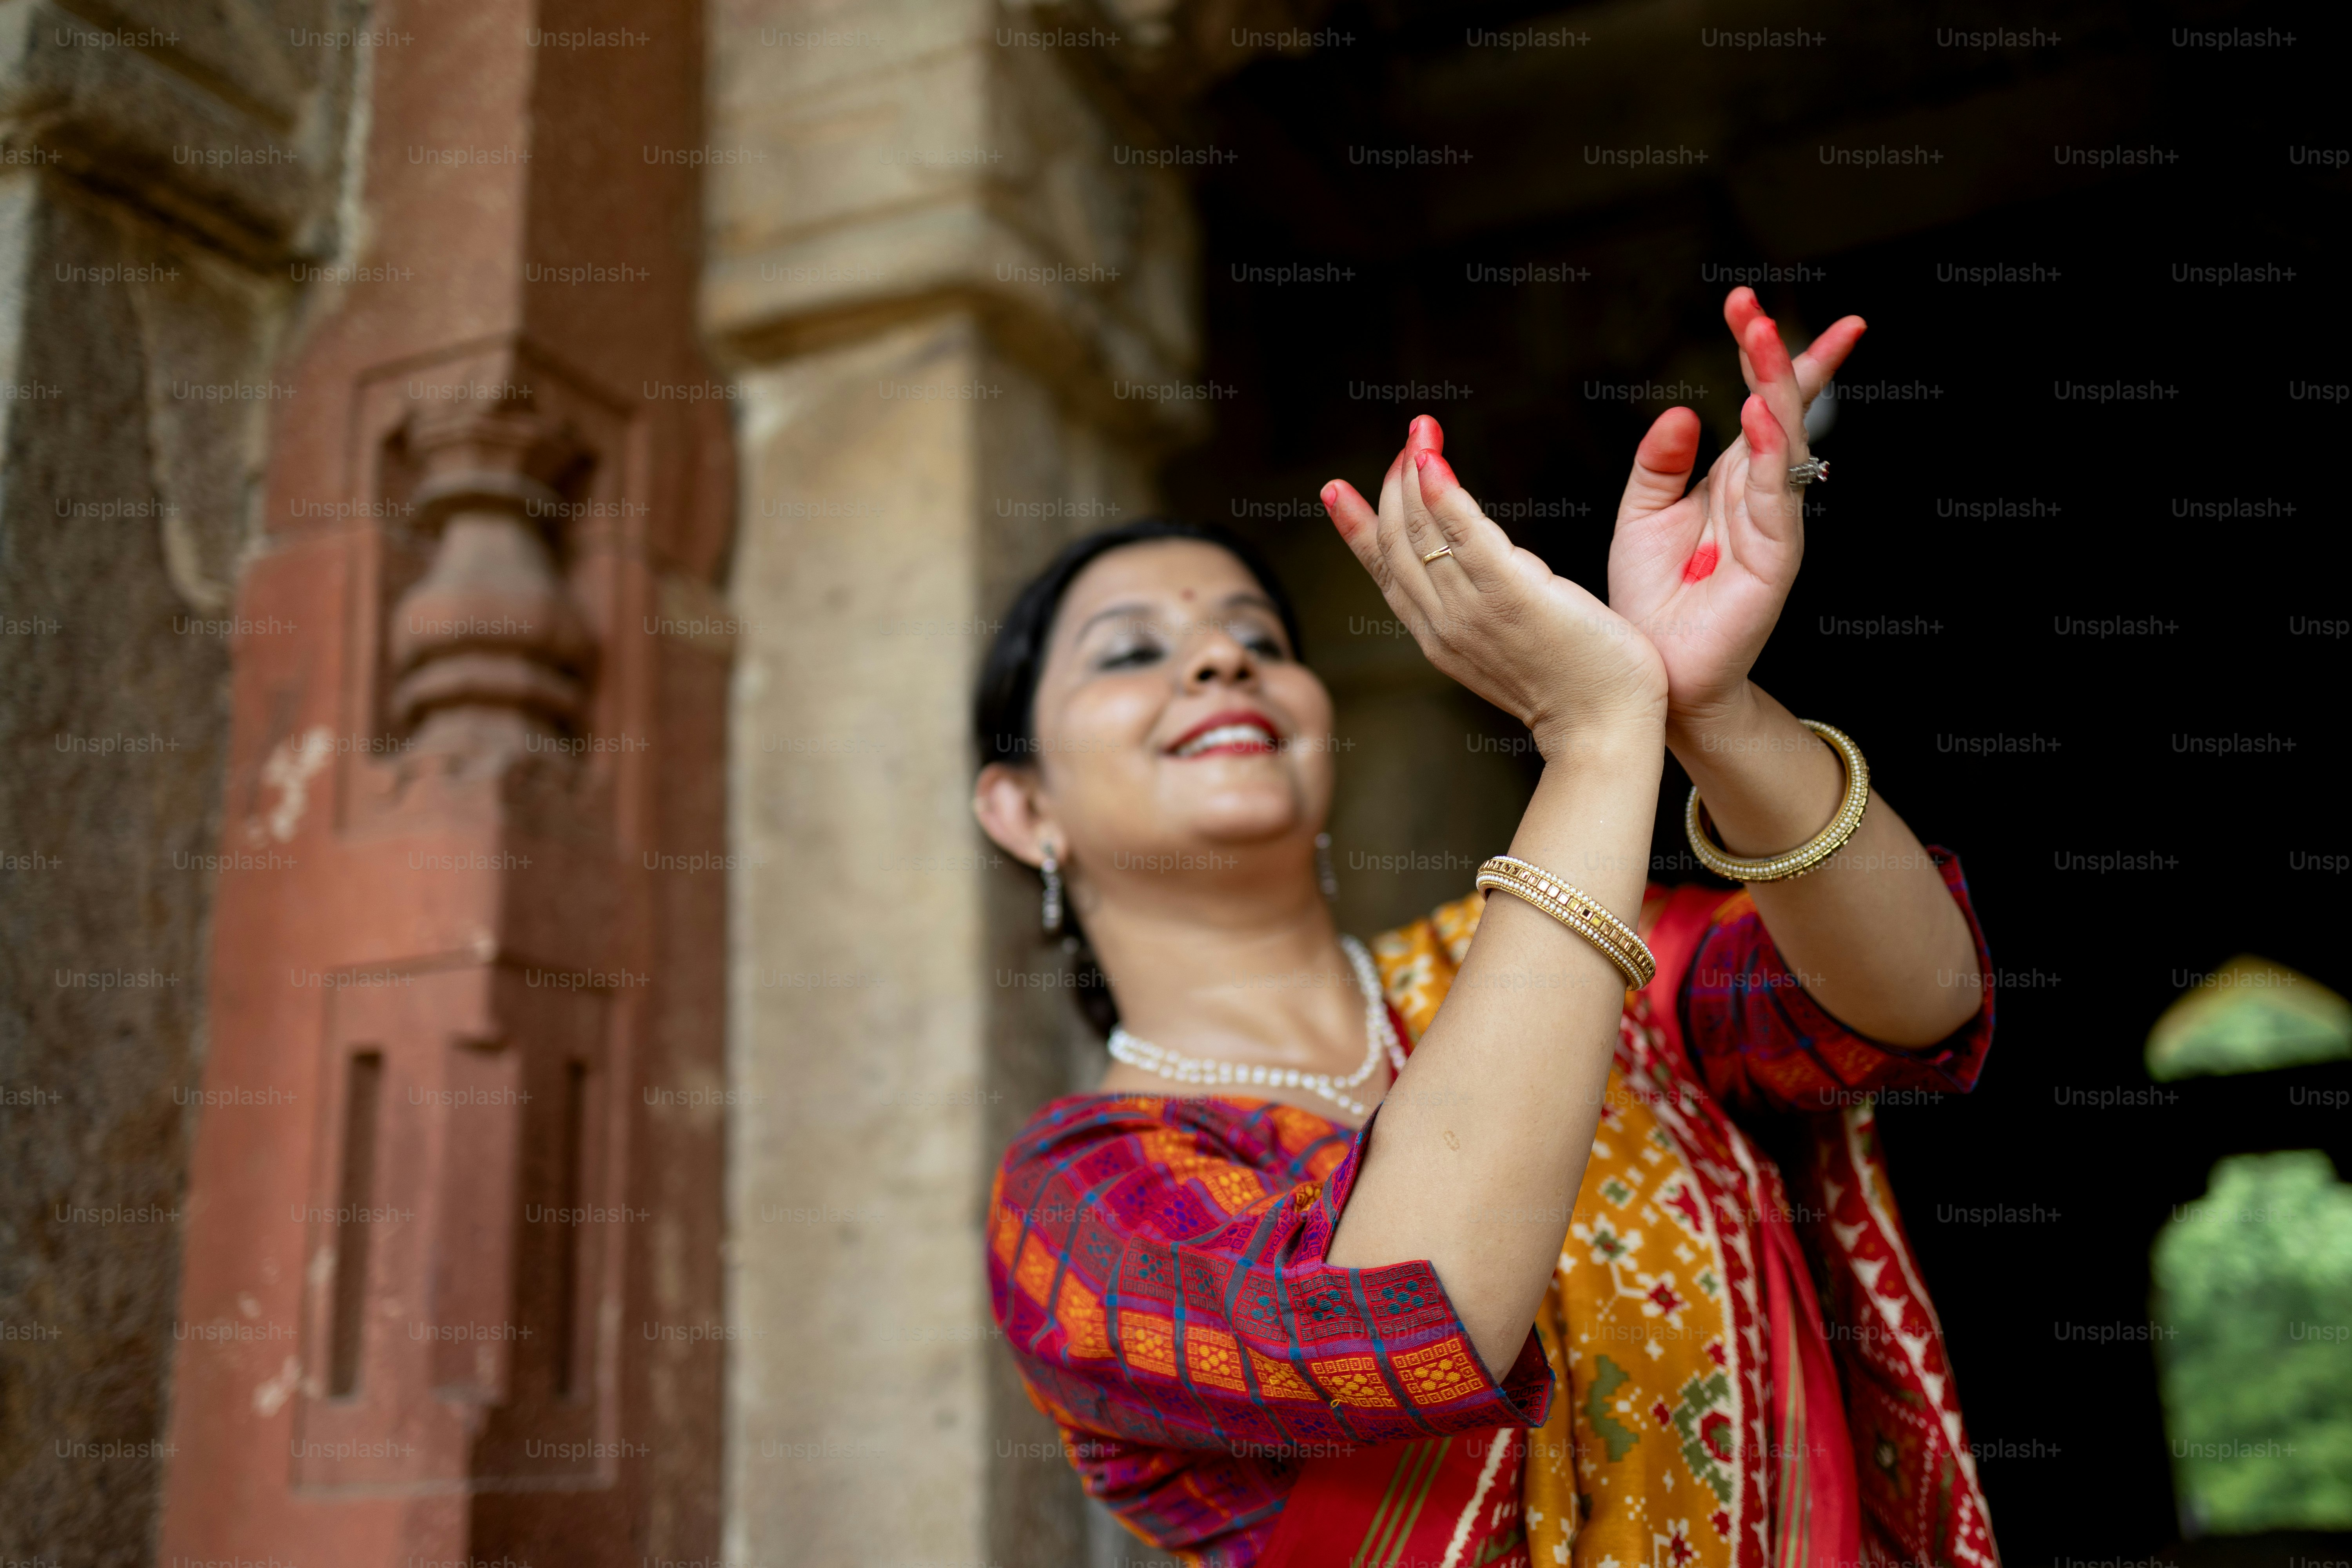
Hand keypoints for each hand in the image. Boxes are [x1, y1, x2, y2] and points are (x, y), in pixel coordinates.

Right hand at [1324, 417, 1666, 755]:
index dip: (1356, 529)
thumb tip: (1480, 558)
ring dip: (1414, 474)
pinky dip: (1443, 495)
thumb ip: (1484, 602)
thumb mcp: (1509, 640)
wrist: (1603, 728)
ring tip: (1420, 433)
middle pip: (1397, 544)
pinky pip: (1466, 537)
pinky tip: (1432, 461)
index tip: (1335, 490)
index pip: (1384, 572)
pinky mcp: (1512, 596)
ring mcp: (1473, 611)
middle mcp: (1443, 624)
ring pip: (1422, 533)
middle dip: (1392, 485)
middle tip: (1409, 438)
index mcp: (1439, 636)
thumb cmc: (1572, 682)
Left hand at [1607, 289, 1864, 728]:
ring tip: (1759, 337)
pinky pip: (1776, 496)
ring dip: (1774, 387)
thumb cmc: (1650, 598)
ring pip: (1784, 442)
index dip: (1764, 356)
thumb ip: (1660, 464)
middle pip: (1779, 410)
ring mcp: (1773, 524)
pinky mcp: (1774, 558)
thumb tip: (1683, 411)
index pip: (1759, 404)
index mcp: (1730, 478)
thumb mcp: (1643, 515)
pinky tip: (1761, 416)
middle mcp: (1759, 493)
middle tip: (1751, 306)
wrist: (1654, 672)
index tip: (1752, 305)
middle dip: (1771, 355)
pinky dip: (1771, 454)